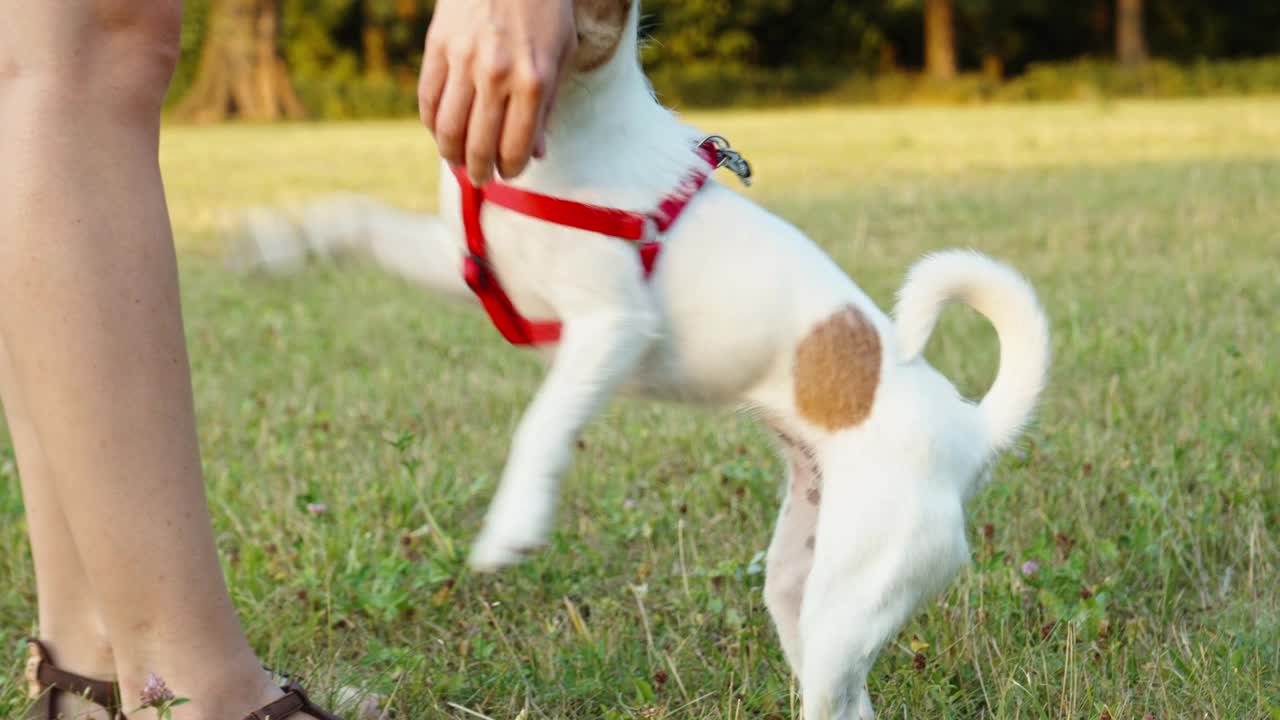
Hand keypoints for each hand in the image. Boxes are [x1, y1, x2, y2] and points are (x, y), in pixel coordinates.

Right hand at [418, 0, 577, 184]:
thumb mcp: (561, 56)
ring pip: (447, 128)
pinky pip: (428, 99)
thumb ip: (548, 107)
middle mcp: (497, 74)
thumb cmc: (544, 10)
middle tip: (481, 177)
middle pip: (479, 145)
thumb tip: (537, 154)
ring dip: (451, 154)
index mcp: (534, 81)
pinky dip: (432, 124)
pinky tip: (441, 131)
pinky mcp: (438, 46)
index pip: (516, 147)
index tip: (508, 172)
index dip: (511, 168)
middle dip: (480, 171)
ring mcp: (464, 60)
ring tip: (458, 160)